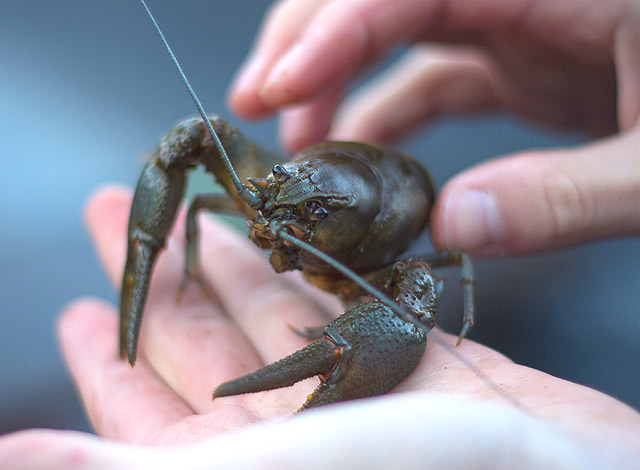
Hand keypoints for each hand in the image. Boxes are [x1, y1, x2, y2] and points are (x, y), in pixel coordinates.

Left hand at [1, 186, 638, 468]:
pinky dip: (315, 279)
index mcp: (249, 468)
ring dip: (234, 269)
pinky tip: (289, 247)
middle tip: (123, 225)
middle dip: (165, 287)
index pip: (150, 414)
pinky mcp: (425, 368)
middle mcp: (300, 440)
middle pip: (208, 352)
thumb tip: (19, 461)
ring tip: (198, 221)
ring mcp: (366, 402)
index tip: (80, 305)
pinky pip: (351, 315)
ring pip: (277, 323)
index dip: (111, 358)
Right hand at [228, 0, 639, 256]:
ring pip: (394, 25)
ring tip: (295, 140)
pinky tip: (360, 157)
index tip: (274, 91)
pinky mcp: (519, 53)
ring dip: (335, 79)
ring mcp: (516, 15)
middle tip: (253, 103)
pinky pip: (432, 74)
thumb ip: (566, 195)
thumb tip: (447, 227)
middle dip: (308, 40)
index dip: (332, 30)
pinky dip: (387, 111)